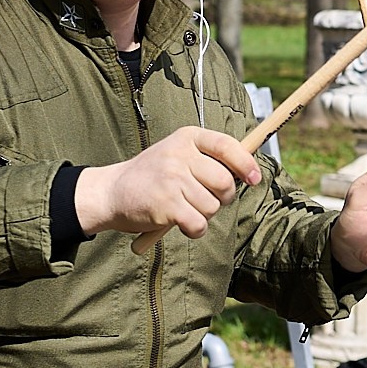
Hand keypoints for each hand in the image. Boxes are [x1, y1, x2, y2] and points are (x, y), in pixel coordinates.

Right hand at [77, 126, 262, 240]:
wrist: (112, 192)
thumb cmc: (153, 176)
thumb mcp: (178, 155)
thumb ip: (208, 160)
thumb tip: (249, 171)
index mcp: (187, 138)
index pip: (227, 146)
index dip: (246, 164)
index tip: (254, 178)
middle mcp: (179, 155)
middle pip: (225, 182)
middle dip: (223, 197)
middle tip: (206, 200)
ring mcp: (172, 179)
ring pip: (213, 207)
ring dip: (205, 215)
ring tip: (185, 208)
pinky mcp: (166, 205)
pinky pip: (199, 224)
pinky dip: (195, 230)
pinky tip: (181, 223)